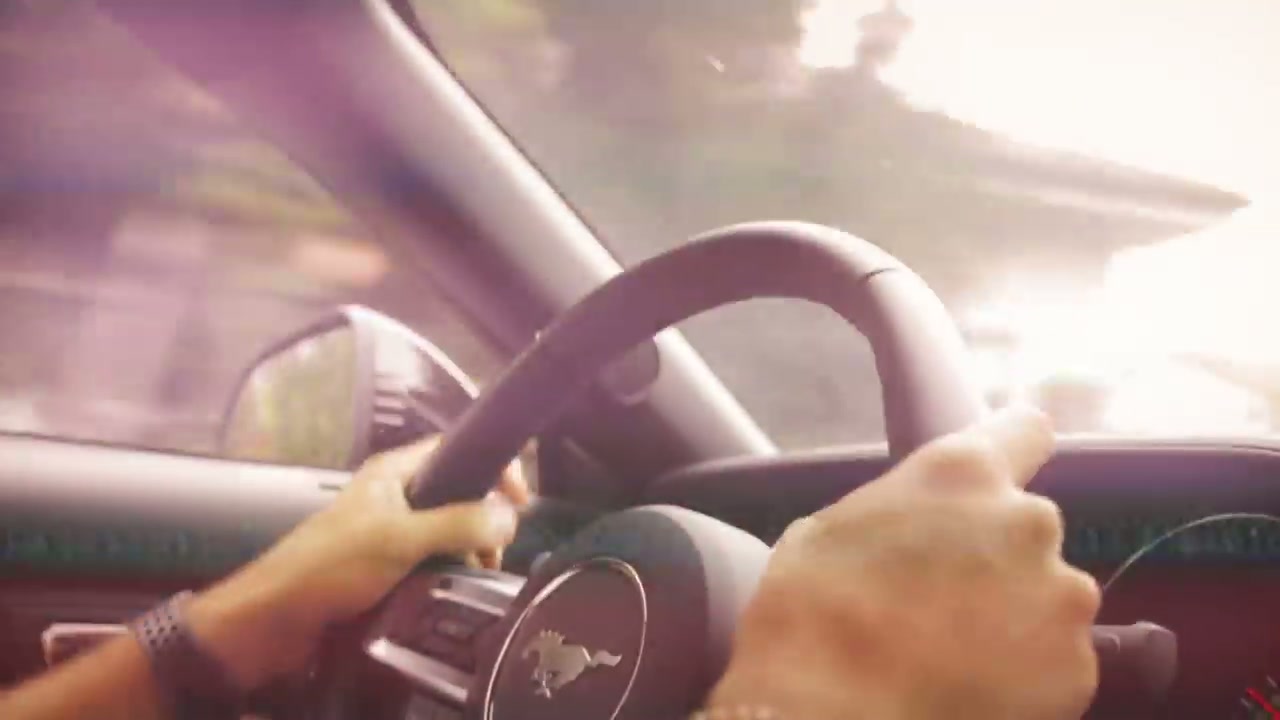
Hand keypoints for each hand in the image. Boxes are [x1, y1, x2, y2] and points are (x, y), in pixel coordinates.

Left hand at [186, 437, 529, 687]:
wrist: (275, 618)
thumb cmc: (329, 566)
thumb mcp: (400, 538)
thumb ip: (457, 523)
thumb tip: (510, 517)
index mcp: (394, 472)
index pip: (457, 449)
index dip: (494, 466)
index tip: (518, 501)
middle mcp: (393, 495)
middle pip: (457, 492)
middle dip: (485, 518)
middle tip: (498, 550)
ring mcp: (388, 531)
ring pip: (446, 530)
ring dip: (467, 549)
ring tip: (478, 574)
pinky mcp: (383, 565)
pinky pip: (430, 560)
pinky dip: (447, 572)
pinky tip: (453, 589)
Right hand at [709, 407, 1099, 719]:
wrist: (828, 707)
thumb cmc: (809, 609)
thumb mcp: (837, 527)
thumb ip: (901, 514)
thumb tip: (913, 532)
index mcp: (964, 471)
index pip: (1026, 429)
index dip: (1014, 452)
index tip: (1003, 477)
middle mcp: (1029, 521)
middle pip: (1032, 530)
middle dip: (1001, 558)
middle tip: (947, 600)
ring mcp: (1062, 597)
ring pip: (1051, 600)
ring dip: (1020, 618)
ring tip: (959, 655)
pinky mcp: (1078, 669)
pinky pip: (1059, 664)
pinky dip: (1029, 678)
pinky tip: (975, 690)